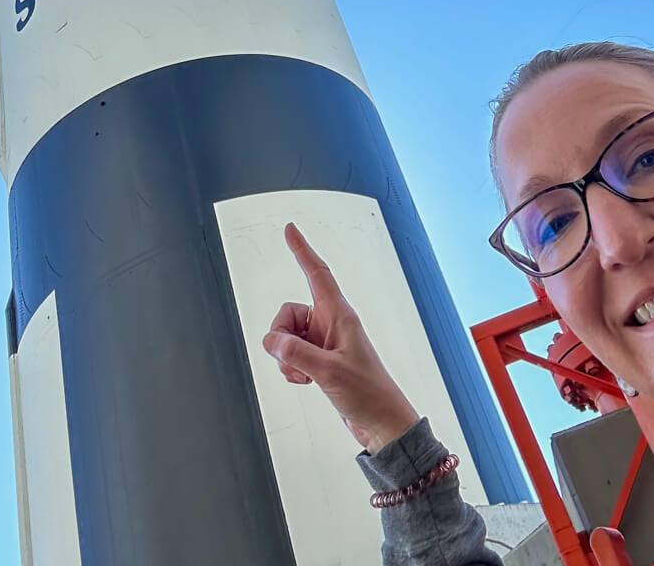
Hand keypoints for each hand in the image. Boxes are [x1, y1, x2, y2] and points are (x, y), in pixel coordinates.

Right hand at [262, 222, 419, 454]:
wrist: (382, 423)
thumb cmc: (369, 392)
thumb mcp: (329, 371)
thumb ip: (296, 354)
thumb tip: (271, 340)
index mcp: (339, 314)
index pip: (317, 273)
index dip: (302, 250)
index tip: (291, 229)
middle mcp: (331, 324)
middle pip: (289, 313)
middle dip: (282, 335)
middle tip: (295, 360)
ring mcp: (325, 343)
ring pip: (288, 337)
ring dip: (287, 357)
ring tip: (306, 375)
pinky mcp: (321, 361)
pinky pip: (292, 355)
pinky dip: (292, 368)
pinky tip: (307, 382)